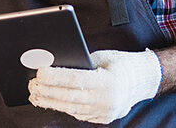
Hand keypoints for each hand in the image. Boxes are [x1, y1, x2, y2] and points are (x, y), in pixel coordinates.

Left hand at [28, 49, 162, 123]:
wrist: (143, 81)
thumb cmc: (120, 64)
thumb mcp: (102, 57)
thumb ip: (81, 63)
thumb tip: (53, 64)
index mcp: (108, 82)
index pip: (75, 80)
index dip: (55, 77)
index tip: (39, 73)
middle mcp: (107, 100)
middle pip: (69, 97)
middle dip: (47, 91)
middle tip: (31, 85)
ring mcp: (105, 112)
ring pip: (71, 108)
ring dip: (50, 101)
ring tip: (35, 95)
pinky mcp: (102, 118)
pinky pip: (78, 113)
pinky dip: (63, 106)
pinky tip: (50, 101)